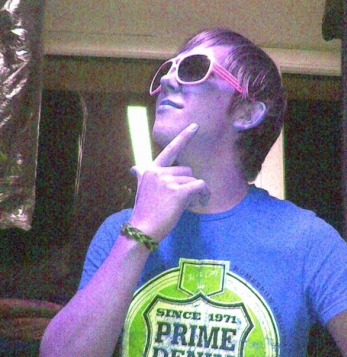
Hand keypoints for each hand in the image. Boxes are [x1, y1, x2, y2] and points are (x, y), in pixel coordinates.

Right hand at [128, 123, 209, 241]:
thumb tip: (134, 168)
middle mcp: (157, 172)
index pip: (170, 150)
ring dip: (195, 193)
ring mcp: (167, 181)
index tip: (195, 126)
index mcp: (150, 170)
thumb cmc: (144, 213)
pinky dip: (204, 194)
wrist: (141, 230)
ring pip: (193, 180)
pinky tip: (200, 202)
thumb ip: (142, 176)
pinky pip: (200, 186)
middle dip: (188, 185)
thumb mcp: (141, 189)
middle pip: (186, 171)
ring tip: (186, 205)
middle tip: (183, 200)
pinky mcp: (177, 191)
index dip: (184, 137)